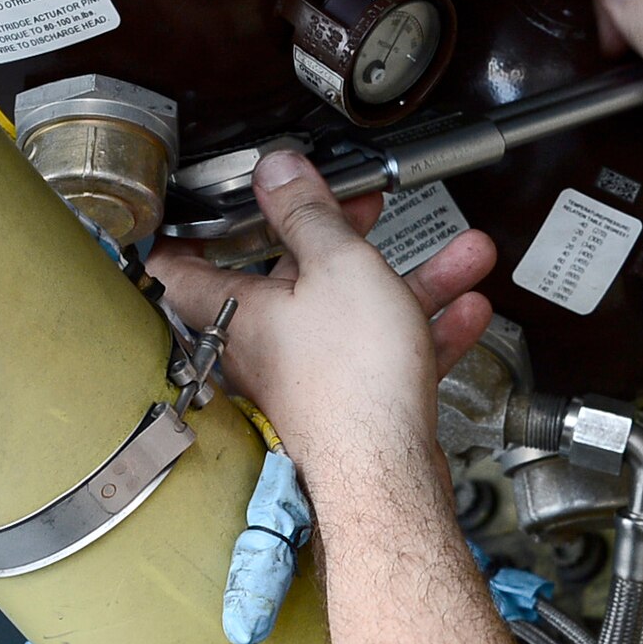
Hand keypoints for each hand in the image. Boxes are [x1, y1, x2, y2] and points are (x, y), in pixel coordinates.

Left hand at [147, 152, 496, 487]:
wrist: (387, 473)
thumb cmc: (352, 383)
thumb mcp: (338, 267)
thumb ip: (310, 213)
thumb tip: (277, 170)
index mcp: (240, 308)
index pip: (179, 263)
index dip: (186, 229)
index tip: (203, 204)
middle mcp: (267, 345)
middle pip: (294, 276)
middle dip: (344, 237)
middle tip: (364, 209)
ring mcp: (311, 375)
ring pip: (357, 310)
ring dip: (411, 279)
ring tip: (459, 257)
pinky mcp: (353, 401)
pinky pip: (387, 351)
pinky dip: (425, 327)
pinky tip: (463, 311)